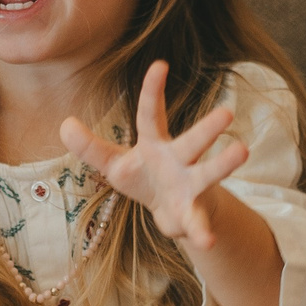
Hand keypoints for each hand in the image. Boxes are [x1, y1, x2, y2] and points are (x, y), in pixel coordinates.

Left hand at [60, 60, 247, 252]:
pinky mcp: (193, 213)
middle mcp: (180, 158)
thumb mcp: (113, 164)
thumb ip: (90, 147)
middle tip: (226, 112)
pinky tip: (206, 240)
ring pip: (208, 173)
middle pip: (193, 141)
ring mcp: (191, 184)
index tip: (159, 65)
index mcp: (156, 143)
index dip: (153, 91)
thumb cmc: (143, 178)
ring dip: (223, 164)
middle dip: (208, 128)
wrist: (169, 212)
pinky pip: (198, 222)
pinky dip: (201, 231)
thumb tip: (64, 124)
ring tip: (242, 151)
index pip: (152, 113)